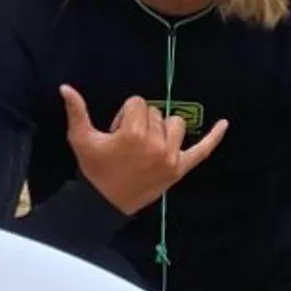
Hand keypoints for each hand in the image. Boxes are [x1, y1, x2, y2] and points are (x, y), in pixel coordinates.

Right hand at [58, 86, 222, 217]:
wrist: (104, 203)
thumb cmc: (94, 168)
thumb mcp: (81, 139)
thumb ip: (77, 111)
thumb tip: (65, 87)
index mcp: (133, 135)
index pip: (137, 103)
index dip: (124, 114)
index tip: (116, 131)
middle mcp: (156, 144)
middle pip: (155, 112)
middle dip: (140, 121)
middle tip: (126, 143)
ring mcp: (171, 157)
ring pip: (175, 124)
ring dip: (162, 128)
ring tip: (147, 142)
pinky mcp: (179, 169)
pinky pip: (202, 150)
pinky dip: (214, 137)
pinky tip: (224, 124)